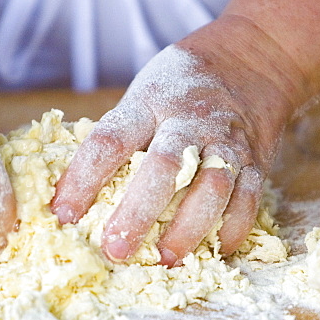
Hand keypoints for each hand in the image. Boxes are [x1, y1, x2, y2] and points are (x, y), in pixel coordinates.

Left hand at [51, 15, 300, 265]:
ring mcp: (227, 142)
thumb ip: (122, 136)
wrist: (253, 59)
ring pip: (212, 187)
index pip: (110, 140)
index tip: (63, 213)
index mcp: (149, 103)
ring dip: (187, 229)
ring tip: (164, 259)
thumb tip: (81, 193)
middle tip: (115, 249)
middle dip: (138, 213)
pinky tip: (212, 250)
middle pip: (163, 167)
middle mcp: (189, 122)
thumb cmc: (182, 85)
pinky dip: (231, 229)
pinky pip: (248, 200)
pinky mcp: (257, 162)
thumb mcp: (144, 94)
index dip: (83, 178)